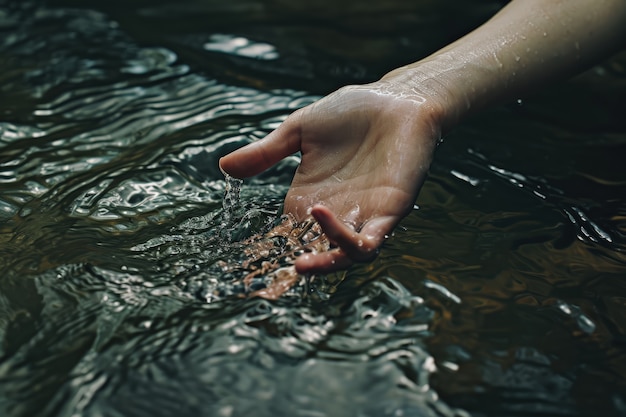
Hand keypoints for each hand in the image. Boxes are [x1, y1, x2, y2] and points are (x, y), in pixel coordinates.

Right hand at [219, 80, 442, 272]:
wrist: (395, 99)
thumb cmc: (352, 111)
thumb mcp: (298, 132)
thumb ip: (265, 153)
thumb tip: (223, 166)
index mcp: (311, 200)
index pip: (287, 237)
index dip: (269, 254)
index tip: (247, 267)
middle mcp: (335, 214)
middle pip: (314, 254)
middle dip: (294, 271)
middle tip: (270, 283)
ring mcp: (362, 215)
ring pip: (344, 256)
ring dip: (324, 264)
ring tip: (299, 264)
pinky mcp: (390, 211)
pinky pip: (370, 239)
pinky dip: (347, 237)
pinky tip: (321, 215)